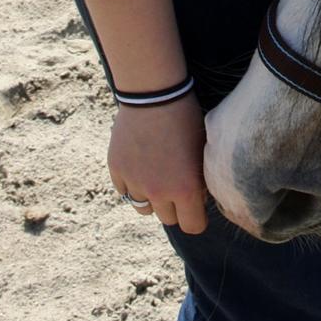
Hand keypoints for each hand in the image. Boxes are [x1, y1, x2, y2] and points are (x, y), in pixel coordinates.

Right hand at [108, 93, 208, 233]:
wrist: (154, 94)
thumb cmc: (186, 117)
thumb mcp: (203, 149)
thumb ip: (200, 179)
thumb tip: (199, 198)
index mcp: (186, 189)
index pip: (193, 227)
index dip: (197, 217)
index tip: (196, 206)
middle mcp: (159, 192)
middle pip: (168, 219)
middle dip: (175, 206)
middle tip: (177, 184)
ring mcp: (135, 183)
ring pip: (144, 208)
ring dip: (152, 198)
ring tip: (158, 174)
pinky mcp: (117, 171)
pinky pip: (125, 191)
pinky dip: (133, 183)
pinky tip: (141, 162)